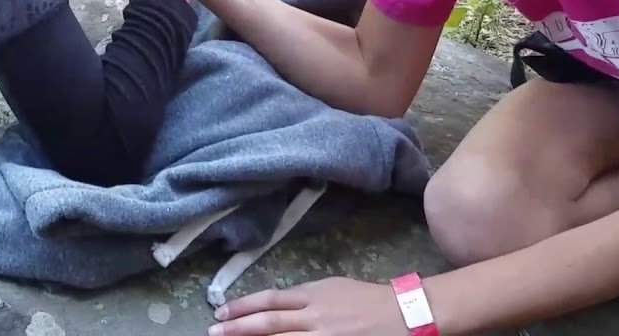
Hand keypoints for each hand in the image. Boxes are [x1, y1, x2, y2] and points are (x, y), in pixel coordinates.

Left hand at [209, 278, 408, 335]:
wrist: (405, 315)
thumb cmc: (368, 299)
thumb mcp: (333, 288)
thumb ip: (305, 297)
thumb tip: (276, 306)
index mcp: (314, 295)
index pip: (271, 300)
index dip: (243, 306)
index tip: (221, 311)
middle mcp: (316, 317)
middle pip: (269, 323)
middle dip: (238, 328)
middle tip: (214, 331)